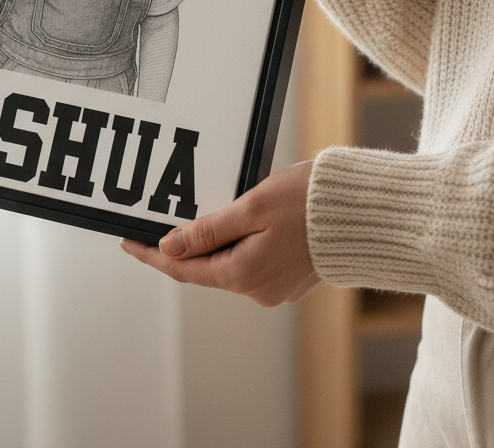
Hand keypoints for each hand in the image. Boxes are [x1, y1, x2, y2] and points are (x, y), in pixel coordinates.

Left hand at [120, 160, 318, 306]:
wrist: (364, 214)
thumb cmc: (309, 204)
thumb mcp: (250, 209)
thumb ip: (208, 230)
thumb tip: (169, 248)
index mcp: (243, 274)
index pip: (182, 269)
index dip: (152, 255)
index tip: (129, 243)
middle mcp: (257, 289)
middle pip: (204, 268)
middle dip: (180, 249)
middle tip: (155, 224)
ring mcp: (275, 287)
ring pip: (228, 265)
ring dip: (210, 245)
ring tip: (196, 218)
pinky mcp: (290, 278)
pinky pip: (250, 263)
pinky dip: (236, 246)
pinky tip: (235, 225)